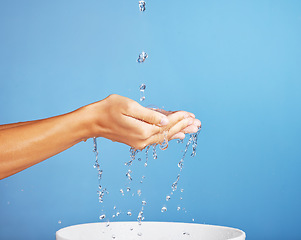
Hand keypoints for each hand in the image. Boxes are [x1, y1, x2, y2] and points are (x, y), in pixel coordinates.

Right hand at [83, 94, 200, 149]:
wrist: (93, 122)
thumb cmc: (108, 109)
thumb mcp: (129, 107)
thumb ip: (148, 115)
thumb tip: (165, 120)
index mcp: (143, 130)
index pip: (167, 123)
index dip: (179, 118)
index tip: (191, 114)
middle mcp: (143, 139)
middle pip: (168, 132)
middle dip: (184, 126)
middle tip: (198, 123)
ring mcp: (140, 142)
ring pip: (164, 136)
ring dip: (179, 131)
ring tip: (192, 129)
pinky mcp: (136, 141)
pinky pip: (157, 138)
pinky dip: (168, 135)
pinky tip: (177, 135)